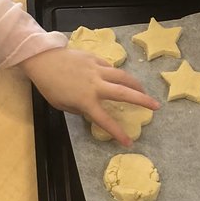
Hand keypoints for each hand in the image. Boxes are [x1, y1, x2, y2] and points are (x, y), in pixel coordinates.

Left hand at [19, 48, 160, 146]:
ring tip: (144, 90)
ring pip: (123, 76)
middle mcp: (96, 85)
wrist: (42, 60)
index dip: (118, 133)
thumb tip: (92, 108)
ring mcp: (97, 70)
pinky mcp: (95, 59)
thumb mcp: (62, 104)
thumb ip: (80, 108)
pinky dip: (117, 74)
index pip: (106, 120)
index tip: (128, 141)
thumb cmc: (49, 86)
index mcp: (86, 101)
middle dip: (143, 100)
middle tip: (156, 107)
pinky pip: (110, 67)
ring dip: (136, 84)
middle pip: (124, 93)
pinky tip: (119, 78)